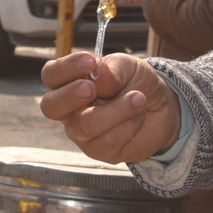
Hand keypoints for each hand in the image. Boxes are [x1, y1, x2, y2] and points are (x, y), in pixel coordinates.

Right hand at [37, 52, 180, 163]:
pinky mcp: (101, 151)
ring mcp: (82, 133)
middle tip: (92, 88)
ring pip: (85, 126)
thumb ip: (112, 70)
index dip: (66, 68)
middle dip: (71, 96)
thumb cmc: (135, 83)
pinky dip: (129, 126)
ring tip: (139, 98)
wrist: (161, 107)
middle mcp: (69, 109)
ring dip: (116, 111)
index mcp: (68, 82)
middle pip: (51, 107)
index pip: (52, 75)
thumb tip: (98, 72)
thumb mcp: (127, 67)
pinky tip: (139, 116)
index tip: (89, 61)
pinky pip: (108, 142)